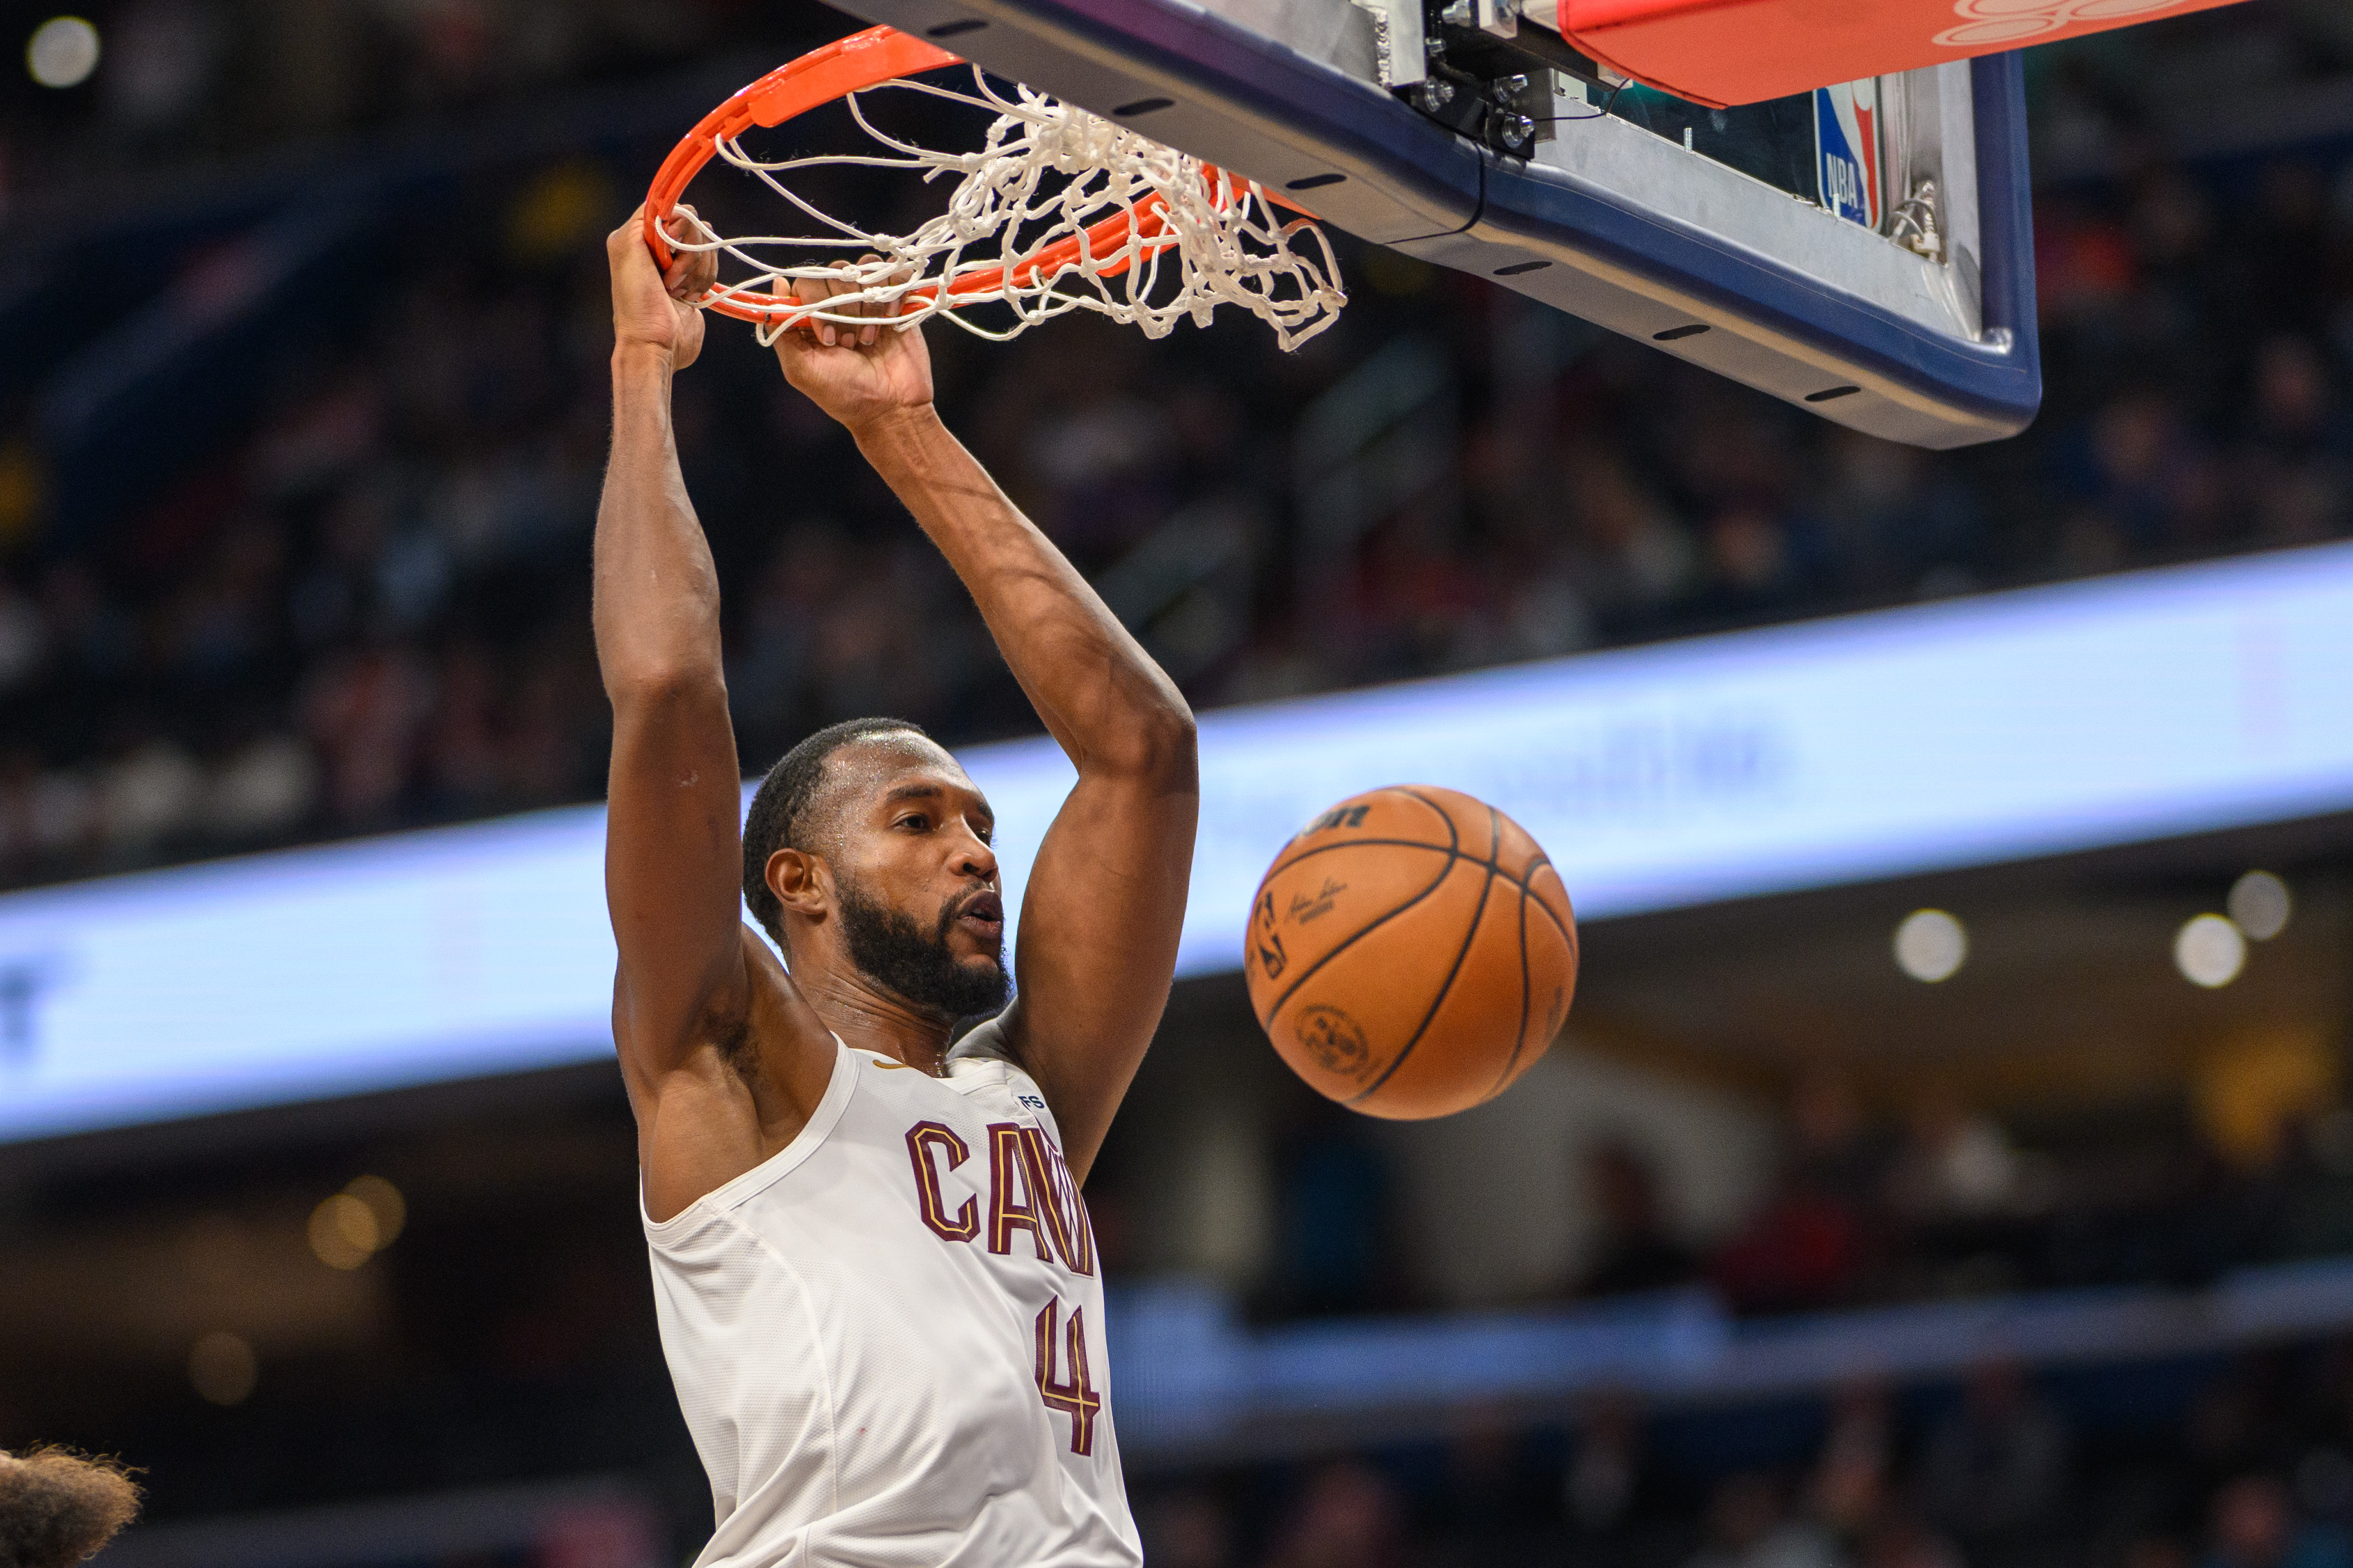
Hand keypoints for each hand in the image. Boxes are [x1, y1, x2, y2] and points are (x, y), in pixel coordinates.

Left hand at [608, 204, 715, 370]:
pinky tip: (688, 298)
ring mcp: (679, 262)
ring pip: (708, 246)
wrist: (656, 344)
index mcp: (638, 234)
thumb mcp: (627, 249)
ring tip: (677, 292)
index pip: (672, 209)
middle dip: (688, 254)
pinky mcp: (695, 279)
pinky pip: (714, 265)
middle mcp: (659, 245)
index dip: (679, 227)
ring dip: (696, 272)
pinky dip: (704, 281)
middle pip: (695, 225)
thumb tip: (667, 204)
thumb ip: (642, 218)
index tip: (670, 248)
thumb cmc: (638, 303)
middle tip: (669, 278)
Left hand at [772, 260, 935, 435]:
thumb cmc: (843, 394)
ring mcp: (869, 300)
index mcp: (811, 316)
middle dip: (843, 310)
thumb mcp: (800, 368)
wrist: (891, 409)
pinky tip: (891, 317)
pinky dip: (893, 290)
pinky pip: (895, 273)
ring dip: (867, 304)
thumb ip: (781, 329)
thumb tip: (777, 282)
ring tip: (870, 339)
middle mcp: (838, 303)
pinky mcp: (898, 301)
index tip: (826, 337)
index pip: (806, 281)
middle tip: (850, 344)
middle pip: (835, 271)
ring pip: (863, 269)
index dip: (816, 301)